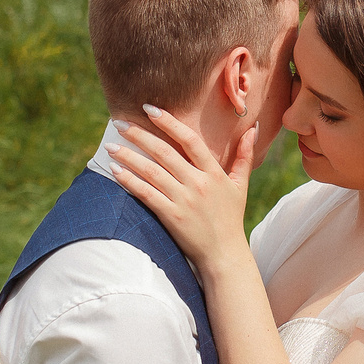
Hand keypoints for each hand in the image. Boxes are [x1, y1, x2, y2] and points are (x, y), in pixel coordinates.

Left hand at [108, 107, 257, 279]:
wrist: (224, 254)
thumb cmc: (230, 218)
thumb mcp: (240, 185)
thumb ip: (244, 155)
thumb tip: (253, 128)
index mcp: (214, 173)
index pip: (190, 140)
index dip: (169, 122)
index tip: (149, 109)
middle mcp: (198, 184)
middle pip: (164, 152)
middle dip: (138, 135)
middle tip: (118, 122)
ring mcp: (184, 200)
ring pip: (151, 171)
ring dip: (128, 157)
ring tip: (110, 146)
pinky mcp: (171, 217)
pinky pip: (146, 194)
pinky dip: (129, 181)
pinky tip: (115, 171)